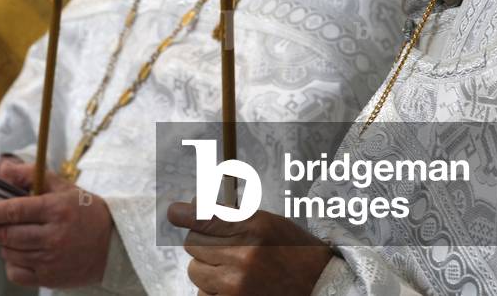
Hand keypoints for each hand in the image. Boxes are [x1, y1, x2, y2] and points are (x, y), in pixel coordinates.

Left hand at [0, 158, 112, 288]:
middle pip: (5, 234)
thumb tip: (1, 169)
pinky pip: (16, 272)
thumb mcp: (63, 187)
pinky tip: (23, 251)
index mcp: (56, 209)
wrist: (113, 245)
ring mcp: (51, 260)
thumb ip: (31, 175)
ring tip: (16, 232)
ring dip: (3, 242)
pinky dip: (12, 262)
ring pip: (8, 252)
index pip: (13, 211)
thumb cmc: (85, 211)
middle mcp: (53, 236)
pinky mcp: (50, 278)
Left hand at [168, 201, 332, 295]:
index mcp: (254, 227)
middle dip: (203, 243)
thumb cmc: (295, 253)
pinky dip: (212, 291)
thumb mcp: (269, 223)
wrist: (321, 287)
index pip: (203, 216)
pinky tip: (233, 286)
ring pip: (195, 270)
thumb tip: (191, 208)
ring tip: (232, 269)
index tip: (175, 212)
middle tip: (223, 247)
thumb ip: (233, 215)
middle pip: (193, 243)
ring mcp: (236, 284)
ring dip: (207, 268)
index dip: (183, 213)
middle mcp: (244, 255)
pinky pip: (203, 294)